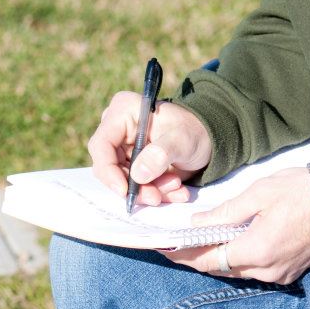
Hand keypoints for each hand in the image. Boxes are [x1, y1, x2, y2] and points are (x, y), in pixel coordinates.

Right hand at [88, 93, 210, 205]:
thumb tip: (139, 175)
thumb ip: (161, 154)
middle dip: (136, 186)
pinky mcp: (132, 163)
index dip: (108, 171)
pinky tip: (176, 190)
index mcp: (123, 112)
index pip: (101, 145)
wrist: (208, 138)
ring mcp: (123, 147)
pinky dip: (155, 191)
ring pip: (123, 180)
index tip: (125, 191)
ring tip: (176, 187)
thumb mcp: (182, 140)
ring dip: (150, 190)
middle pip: (111, 167)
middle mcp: (117, 129)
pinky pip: (135, 185)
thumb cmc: (195, 131)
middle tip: (157, 197)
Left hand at [159, 167, 309, 284]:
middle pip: (220, 269)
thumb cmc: (303, 191)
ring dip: (217, 259)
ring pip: (237, 271)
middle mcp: (267, 270)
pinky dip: (238, 259)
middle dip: (196, 258)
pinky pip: (254, 270)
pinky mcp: (289, 272)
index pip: (208, 260)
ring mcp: (280, 274)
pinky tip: (230, 245)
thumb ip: (226, 212)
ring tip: (198, 244)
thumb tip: (197, 223)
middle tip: (176, 245)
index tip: (164, 249)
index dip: (184, 256)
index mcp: (256, 250)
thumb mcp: (260, 192)